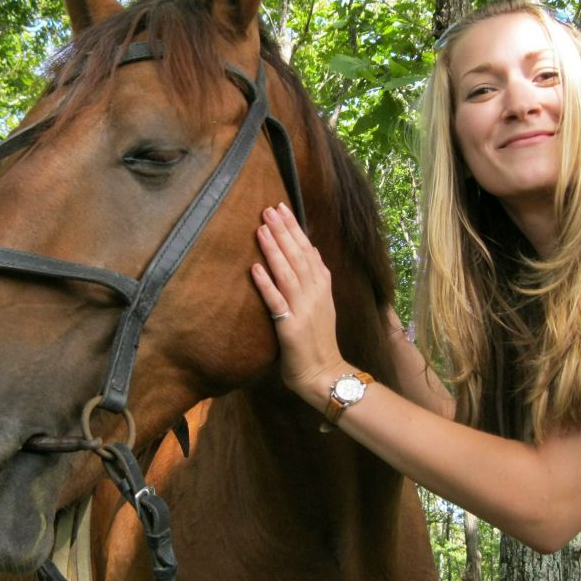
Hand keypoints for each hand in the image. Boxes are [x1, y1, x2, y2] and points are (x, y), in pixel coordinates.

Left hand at [251, 203, 345, 396]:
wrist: (325, 373)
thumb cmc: (318, 340)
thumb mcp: (321, 304)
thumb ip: (314, 280)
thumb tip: (307, 252)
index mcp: (322, 286)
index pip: (308, 250)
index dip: (295, 228)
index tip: (283, 208)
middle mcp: (315, 293)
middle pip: (298, 255)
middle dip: (283, 230)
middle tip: (269, 208)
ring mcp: (304, 308)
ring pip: (288, 272)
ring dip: (274, 249)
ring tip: (261, 227)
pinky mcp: (291, 326)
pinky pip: (276, 301)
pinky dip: (266, 283)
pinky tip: (255, 268)